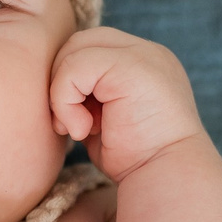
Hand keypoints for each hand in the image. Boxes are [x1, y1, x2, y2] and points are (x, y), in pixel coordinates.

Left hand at [49, 27, 209, 183]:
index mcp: (145, 63)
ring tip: (78, 129)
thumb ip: (89, 93)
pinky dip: (65, 100)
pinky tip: (83, 131)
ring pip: (74, 49)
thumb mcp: (108, 118)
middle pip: (80, 42)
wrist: (168, 180)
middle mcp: (147, 52)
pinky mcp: (131, 64)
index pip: (92, 47)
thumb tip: (52, 83)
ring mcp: (143, 54)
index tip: (78, 122)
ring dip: (62, 93)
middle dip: (62, 82)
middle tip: (67, 125)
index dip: (72, 79)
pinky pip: (75, 66)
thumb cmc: (137, 162)